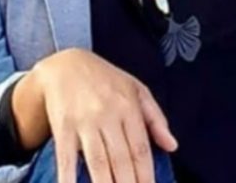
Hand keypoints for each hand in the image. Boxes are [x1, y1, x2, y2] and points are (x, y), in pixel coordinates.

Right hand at [21, 48, 177, 182]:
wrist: (65, 64)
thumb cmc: (105, 80)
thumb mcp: (136, 89)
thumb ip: (155, 118)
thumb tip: (172, 146)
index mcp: (129, 107)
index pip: (141, 149)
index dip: (146, 176)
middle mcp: (108, 115)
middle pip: (121, 159)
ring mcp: (84, 121)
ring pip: (98, 161)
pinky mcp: (63, 126)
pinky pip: (66, 156)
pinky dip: (69, 177)